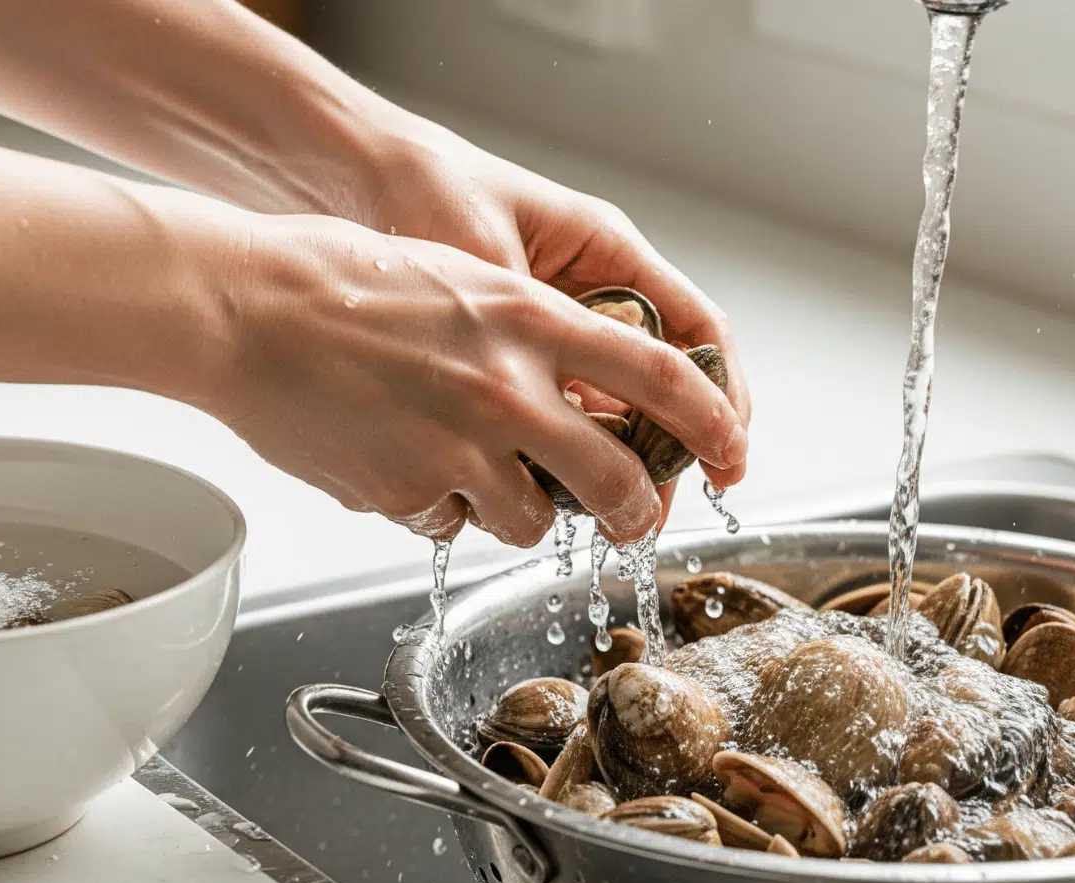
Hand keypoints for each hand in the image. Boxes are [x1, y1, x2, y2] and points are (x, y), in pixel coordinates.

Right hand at [202, 213, 746, 546]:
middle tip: (632, 521)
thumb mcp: (458, 279)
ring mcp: (459, 446)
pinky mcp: (406, 491)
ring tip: (478, 481)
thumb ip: (520, 333)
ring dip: (518, 512)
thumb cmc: (334, 279)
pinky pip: (447, 525)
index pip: (659, 376)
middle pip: (615, 480)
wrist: (244, 309)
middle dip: (634, 513)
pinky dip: (435, 509)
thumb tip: (564, 384)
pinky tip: (397, 466)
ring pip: (530, 521)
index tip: (732, 450)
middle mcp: (508, 386)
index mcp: (528, 318)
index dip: (712, 422)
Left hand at [348, 115, 751, 505]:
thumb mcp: (489, 261)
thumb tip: (568, 412)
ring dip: (608, 460)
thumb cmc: (421, 188)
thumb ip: (530, 332)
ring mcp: (546, 325)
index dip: (720, 399)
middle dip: (665, 452)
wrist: (349, 175)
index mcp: (604, 253)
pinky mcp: (504, 353)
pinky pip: (549, 409)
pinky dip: (552, 450)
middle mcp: (585, 291)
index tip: (725, 457)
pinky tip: (543, 486)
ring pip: (603, 405)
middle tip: (655, 513)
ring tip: (603, 515)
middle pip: (655, 384)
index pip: (693, 332)